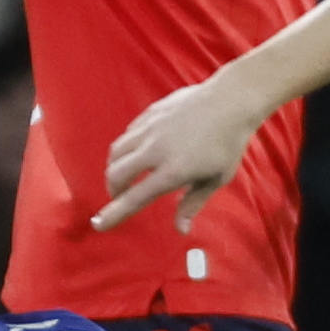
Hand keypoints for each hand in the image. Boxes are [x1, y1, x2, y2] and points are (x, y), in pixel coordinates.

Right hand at [97, 77, 267, 230]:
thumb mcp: (216, 178)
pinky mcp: (150, 113)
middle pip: (117, 173)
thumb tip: (181, 230)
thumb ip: (193, 203)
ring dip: (115, 167)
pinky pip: (128, 134)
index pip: (134, 198)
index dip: (114, 214)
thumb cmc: (229, 143)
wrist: (231, 100)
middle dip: (113, 190)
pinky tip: (138, 151)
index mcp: (172, 171)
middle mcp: (155, 149)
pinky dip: (127, 147)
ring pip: (117, 151)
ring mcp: (150, 128)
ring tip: (126, 176)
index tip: (98, 224)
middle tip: (120, 198)